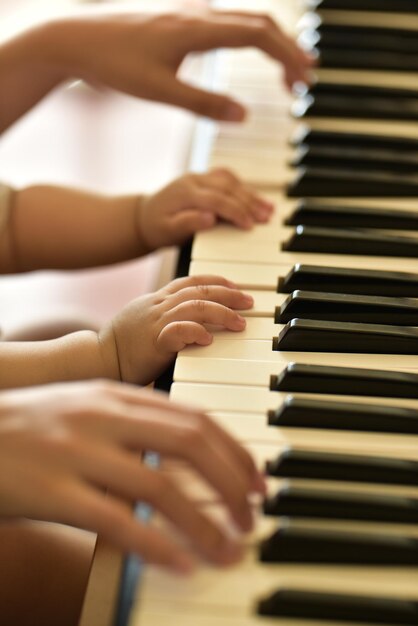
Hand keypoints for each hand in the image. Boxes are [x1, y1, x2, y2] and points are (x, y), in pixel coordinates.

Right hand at [0, 380, 264, 570]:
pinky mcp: (51, 491)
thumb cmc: (36, 428)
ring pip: (159, 485)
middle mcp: (102, 417)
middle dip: (232, 482)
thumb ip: (138, 424)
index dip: (234, 451)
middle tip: (252, 516)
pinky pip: (116, 521)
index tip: (257, 481)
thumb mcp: (90, 411)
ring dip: (205, 524)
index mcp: (117, 396)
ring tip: (228, 550)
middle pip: (189, 443)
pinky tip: (181, 565)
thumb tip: (193, 453)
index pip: (195, 417)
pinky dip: (157, 546)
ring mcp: (76, 452)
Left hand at [48, 10, 313, 119]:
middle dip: (288, 52)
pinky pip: (228, 26)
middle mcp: (199, 14)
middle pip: (260, 24)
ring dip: (271, 46)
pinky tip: (252, 60)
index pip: (258, 35)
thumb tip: (245, 115)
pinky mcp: (183, 22)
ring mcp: (192, 14)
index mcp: (197, 29)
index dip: (287, 56)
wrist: (78, 41)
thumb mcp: (160, 92)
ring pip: (245, 22)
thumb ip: (204, 104)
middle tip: (305, 82)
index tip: (304, 81)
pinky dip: (250, 42)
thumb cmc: (114, 65)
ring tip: (287, 74)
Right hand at [100, 275, 252, 384]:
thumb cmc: (123, 345)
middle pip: (200, 290)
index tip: (236, 287)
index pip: (192, 281)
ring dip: (222, 313)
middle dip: (228, 294)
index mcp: (157, 299)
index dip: (217, 281)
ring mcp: (155, 322)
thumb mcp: (146, 321)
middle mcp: (158, 305)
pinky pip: (178, 330)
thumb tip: (197, 321)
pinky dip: (196, 331)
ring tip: (240, 322)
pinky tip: (209, 339)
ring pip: (194, 306)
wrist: (96, 359)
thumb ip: (169, 315)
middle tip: (249, 301)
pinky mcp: (153, 342)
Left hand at [137, 168, 274, 249]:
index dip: (235, 211)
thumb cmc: (157, 228)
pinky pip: (228, 178)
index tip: (250, 225)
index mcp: (185, 193)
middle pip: (228, 188)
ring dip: (251, 194)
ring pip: (231, 180)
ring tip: (269, 208)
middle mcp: (193, 180)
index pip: (217, 200)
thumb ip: (188, 223)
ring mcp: (199, 177)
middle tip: (267, 217)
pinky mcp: (204, 178)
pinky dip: (244, 187)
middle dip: (250, 202)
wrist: (144, 217)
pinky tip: (257, 198)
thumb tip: (210, 218)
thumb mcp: (168, 231)